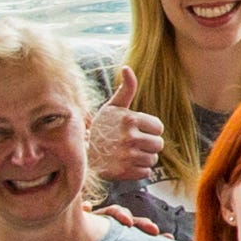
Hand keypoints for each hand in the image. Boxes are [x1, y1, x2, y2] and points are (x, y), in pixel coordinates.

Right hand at [91, 68, 172, 196]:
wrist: (82, 153)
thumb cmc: (100, 128)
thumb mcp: (112, 107)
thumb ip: (126, 89)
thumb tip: (127, 68)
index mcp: (129, 120)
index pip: (159, 127)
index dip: (150, 129)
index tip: (138, 130)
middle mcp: (129, 138)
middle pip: (158, 145)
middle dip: (149, 145)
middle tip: (134, 143)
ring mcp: (127, 156)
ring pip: (153, 159)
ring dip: (144, 158)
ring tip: (129, 153)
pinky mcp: (124, 172)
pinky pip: (146, 172)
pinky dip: (139, 170)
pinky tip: (126, 163)